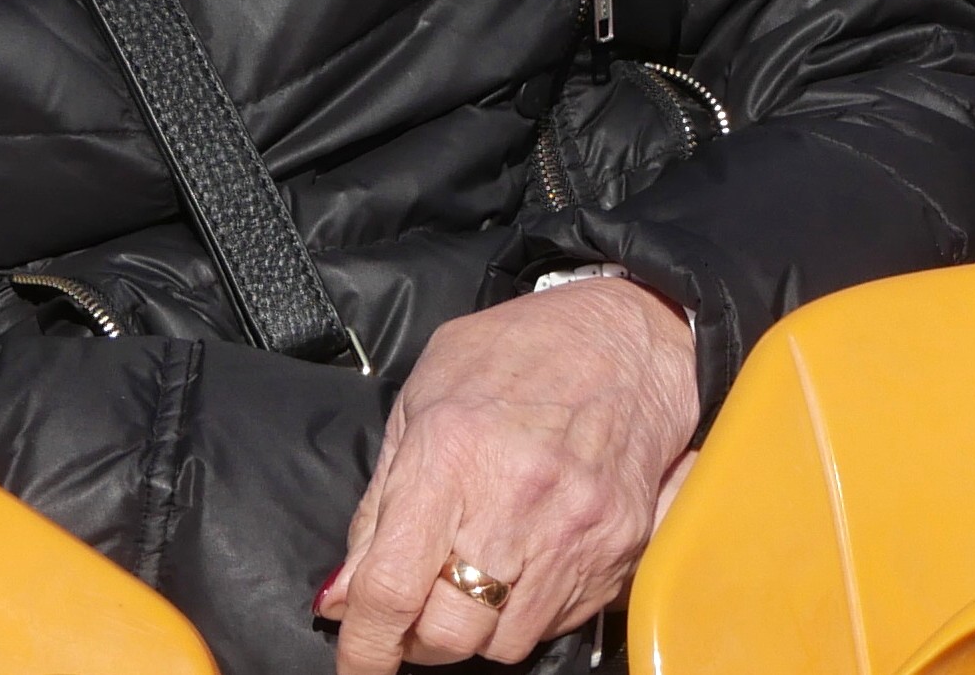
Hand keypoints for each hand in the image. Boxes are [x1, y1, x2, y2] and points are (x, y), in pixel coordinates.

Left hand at [323, 277, 702, 669]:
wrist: (631, 332)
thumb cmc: (518, 352)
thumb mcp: (423, 400)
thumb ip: (378, 505)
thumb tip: (344, 595)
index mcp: (451, 455)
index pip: (390, 590)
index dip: (364, 645)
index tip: (358, 660)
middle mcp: (516, 499)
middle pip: (449, 633)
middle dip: (421, 637)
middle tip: (420, 607)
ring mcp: (576, 527)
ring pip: (507, 642)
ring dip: (482, 626)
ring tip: (482, 575)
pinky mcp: (620, 543)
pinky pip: (561, 620)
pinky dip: (534, 608)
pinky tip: (530, 559)